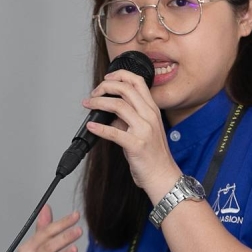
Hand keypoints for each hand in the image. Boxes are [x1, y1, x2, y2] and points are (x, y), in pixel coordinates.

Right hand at [18, 205, 82, 251]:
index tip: (76, 216)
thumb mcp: (41, 251)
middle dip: (63, 238)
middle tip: (79, 231)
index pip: (44, 234)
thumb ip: (43, 230)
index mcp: (27, 251)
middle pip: (46, 249)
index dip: (60, 224)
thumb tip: (45, 207)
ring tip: (75, 249)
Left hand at [81, 70, 179, 199]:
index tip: (107, 78)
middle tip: (94, 93)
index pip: (138, 82)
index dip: (120, 75)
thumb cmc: (154, 155)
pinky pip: (114, 133)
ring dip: (98, 102)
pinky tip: (91, 127)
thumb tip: (109, 113)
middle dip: (105, 86)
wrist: (163, 176)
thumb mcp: (144, 131)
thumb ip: (128, 119)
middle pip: (126, 89)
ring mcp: (144, 130)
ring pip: (118, 105)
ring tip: (88, 105)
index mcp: (152, 110)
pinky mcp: (136, 145)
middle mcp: (150, 116)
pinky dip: (99, 128)